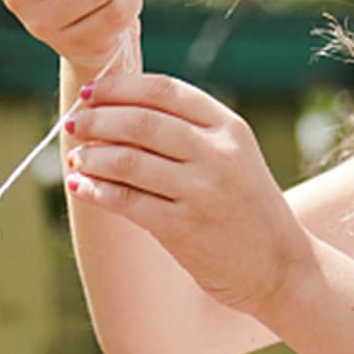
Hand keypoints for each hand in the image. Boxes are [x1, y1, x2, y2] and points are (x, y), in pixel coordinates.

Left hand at [62, 72, 314, 317]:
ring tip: (75, 157)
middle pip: (141, 122)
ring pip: (128, 161)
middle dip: (98, 120)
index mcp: (228, 126)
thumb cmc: (243, 204)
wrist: (279, 265)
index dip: (119, 87)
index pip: (164, 90)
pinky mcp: (184, 228)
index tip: (91, 93)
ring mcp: (201, 191)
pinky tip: (80, 186)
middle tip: (74, 124)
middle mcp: (218, 153)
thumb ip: (187, 128)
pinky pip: (127, 202)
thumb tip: (115, 109)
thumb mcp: (232, 154)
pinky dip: (97, 191)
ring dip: (92, 156)